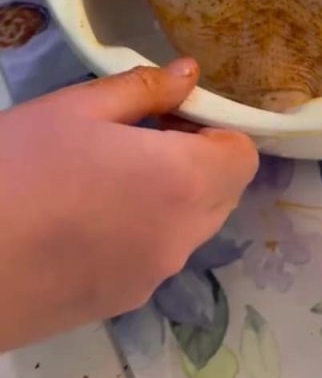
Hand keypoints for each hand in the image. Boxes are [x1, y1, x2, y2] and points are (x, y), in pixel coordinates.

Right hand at [0, 61, 257, 350]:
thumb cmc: (18, 168)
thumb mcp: (77, 108)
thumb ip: (146, 89)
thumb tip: (190, 73)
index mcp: (183, 182)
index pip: (242, 154)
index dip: (213, 128)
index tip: (168, 116)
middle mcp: (181, 237)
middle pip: (223, 192)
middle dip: (197, 160)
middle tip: (138, 139)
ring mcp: (152, 278)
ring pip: (191, 227)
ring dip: (172, 196)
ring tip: (105, 178)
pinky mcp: (121, 304)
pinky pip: (155, 258)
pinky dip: (143, 232)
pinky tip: (84, 218)